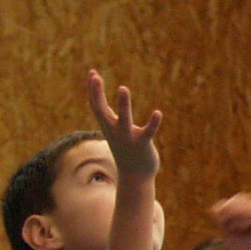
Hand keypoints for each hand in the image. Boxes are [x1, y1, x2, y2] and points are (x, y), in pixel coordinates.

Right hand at [86, 68, 162, 182]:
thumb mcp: (114, 131)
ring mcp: (128, 138)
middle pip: (102, 110)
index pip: (96, 105)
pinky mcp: (142, 145)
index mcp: (108, 126)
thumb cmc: (125, 150)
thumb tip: (101, 104)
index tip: (92, 72)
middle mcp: (114, 131)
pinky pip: (147, 133)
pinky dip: (153, 123)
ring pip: (124, 120)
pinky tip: (158, 113)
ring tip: (122, 88)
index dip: (93, 90)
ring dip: (123, 105)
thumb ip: (109, 117)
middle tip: (95, 76)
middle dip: (97, 93)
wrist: (135, 177)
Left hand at [209, 191, 250, 249]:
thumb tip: (216, 208)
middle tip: (228, 222)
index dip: (228, 205)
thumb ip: (222, 221)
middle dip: (234, 207)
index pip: (238, 199)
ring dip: (244, 210)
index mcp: (248, 216)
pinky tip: (246, 225)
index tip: (221, 221)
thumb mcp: (228, 236)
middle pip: (246, 197)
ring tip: (238, 225)